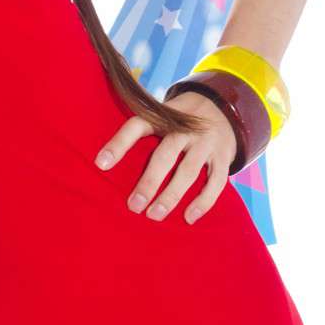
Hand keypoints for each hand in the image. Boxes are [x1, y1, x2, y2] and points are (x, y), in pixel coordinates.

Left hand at [93, 98, 237, 225]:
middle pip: (165, 155)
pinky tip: (189, 218)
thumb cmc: (178, 121)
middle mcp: (185, 127)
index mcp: (162, 116)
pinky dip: (203, 201)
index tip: (100, 164)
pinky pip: (215, 182)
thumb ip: (141, 134)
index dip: (118, 144)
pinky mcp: (223, 156)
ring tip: (155, 215)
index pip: (137, 126)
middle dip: (149, 182)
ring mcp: (206, 142)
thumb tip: (104, 164)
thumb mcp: (161, 115)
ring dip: (171, 195)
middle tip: (134, 206)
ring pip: (188, 171)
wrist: (221, 107)